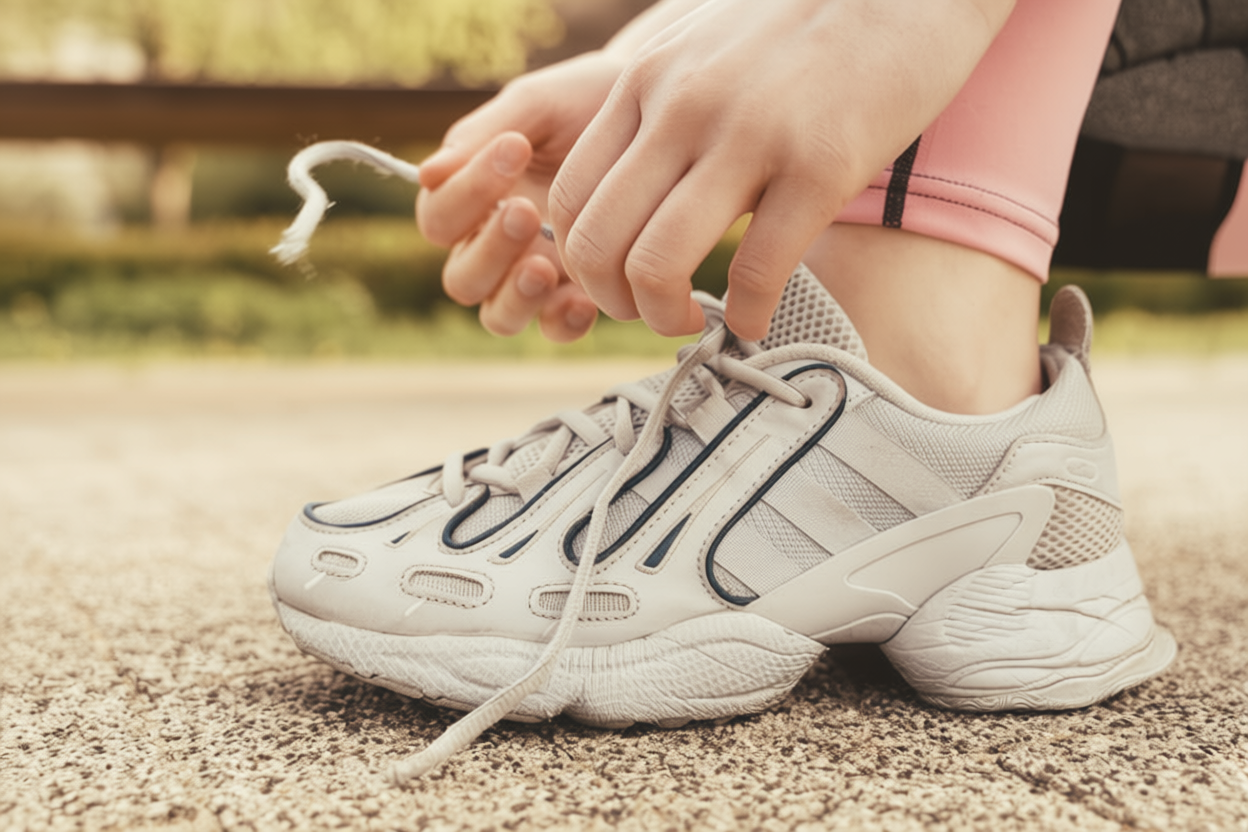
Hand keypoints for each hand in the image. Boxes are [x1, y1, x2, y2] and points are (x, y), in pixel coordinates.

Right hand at [416, 52, 625, 340]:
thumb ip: (482, 135)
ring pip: (498, 316)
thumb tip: (426, 174)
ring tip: (544, 266)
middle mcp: (494, 248)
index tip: (514, 149)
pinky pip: (554, 329)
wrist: (658, 115)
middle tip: (525, 211)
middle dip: (488, 251)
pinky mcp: (579, 295)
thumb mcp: (536, 106)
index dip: (465, 192)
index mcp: (470, 201)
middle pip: (462, 280)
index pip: (438, 219)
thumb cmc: (582, 103)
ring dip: (515, 296)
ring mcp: (535, 276)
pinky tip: (582, 300)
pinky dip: (561, 322)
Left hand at [549, 0, 1014, 339]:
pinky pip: (756, 271)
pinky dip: (747, 315)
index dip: (579, 262)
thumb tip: (636, 191)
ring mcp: (748, 135)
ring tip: (695, 321)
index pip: (567, 197)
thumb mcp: (702, 49)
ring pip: (657, 264)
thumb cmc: (806, 26)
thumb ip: (659, 109)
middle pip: (595, 242)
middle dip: (613, 303)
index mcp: (645, 82)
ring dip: (665, 318)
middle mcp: (680, 108)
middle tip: (652, 313)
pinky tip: (757, 317)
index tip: (617, 281)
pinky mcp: (819, 164)